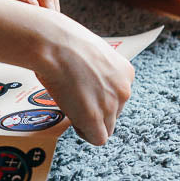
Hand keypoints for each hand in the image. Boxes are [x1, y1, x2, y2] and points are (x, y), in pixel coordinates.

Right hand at [33, 9, 134, 144]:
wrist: (53, 44)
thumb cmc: (64, 41)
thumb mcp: (91, 52)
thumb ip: (96, 69)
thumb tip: (86, 78)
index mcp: (126, 72)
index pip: (118, 96)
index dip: (100, 97)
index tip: (85, 91)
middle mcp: (123, 90)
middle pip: (114, 114)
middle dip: (97, 111)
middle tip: (76, 100)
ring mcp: (110, 106)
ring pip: (106, 128)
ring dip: (90, 122)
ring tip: (71, 107)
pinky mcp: (93, 119)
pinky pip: (97, 138)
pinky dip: (86, 133)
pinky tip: (74, 120)